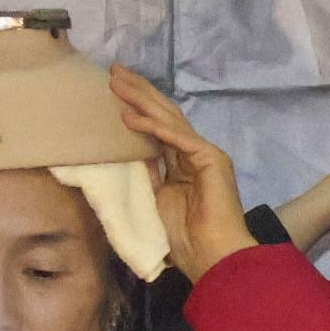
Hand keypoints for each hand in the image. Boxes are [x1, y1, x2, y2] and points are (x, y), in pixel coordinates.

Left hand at [107, 69, 251, 281]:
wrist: (214, 259)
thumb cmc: (189, 242)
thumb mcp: (159, 203)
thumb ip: (150, 179)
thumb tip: (134, 159)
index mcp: (185, 166)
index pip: (160, 129)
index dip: (139, 108)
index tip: (116, 93)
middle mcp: (196, 154)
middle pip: (164, 116)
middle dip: (139, 92)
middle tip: (114, 71)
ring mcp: (205, 154)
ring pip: (169, 119)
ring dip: (141, 99)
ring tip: (116, 83)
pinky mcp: (210, 159)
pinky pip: (175, 137)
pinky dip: (152, 126)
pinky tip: (130, 115)